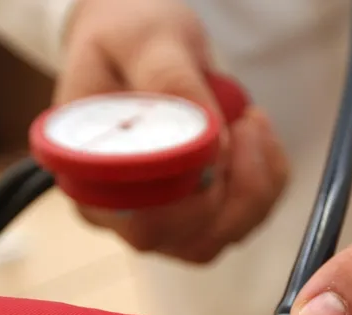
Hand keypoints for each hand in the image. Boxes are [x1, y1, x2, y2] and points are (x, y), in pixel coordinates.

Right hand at [56, 0, 288, 262]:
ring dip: (255, 186)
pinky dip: (264, 185)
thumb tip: (208, 141)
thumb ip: (170, 83)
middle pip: (186, 240)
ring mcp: (154, 219)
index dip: (195, 191)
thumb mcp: (145, 41)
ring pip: (219, 237)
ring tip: (249, 122)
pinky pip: (239, 222)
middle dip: (235, 187)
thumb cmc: (127, 37)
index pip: (144, 219)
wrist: (132, 42)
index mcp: (87, 175)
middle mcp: (115, 211)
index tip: (224, 132)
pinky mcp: (189, 215)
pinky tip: (254, 138)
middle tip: (245, 121)